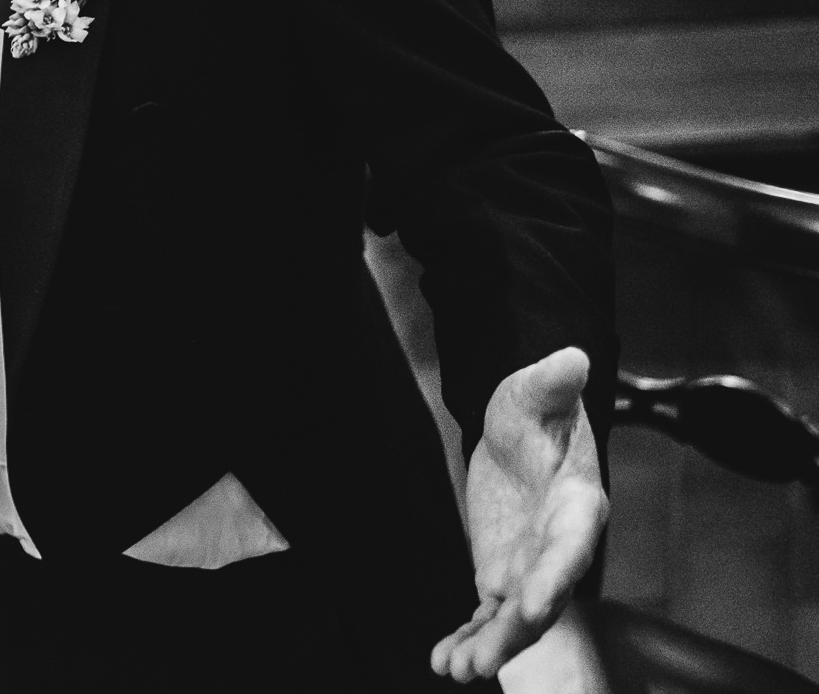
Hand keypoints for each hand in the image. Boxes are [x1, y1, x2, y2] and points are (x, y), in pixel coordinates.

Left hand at [433, 347, 607, 683]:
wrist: (517, 431)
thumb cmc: (534, 410)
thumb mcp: (535, 392)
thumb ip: (554, 383)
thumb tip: (574, 356)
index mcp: (576, 506)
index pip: (570, 547)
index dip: (553, 577)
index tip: (527, 603)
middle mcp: (559, 546)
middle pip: (542, 596)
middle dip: (515, 632)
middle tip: (481, 661)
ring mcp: (530, 565)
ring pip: (513, 616)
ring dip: (488, 644)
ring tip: (455, 669)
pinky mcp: (502, 574)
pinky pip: (486, 614)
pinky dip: (467, 635)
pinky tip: (442, 659)